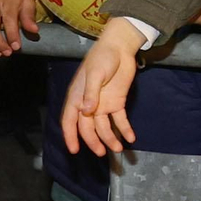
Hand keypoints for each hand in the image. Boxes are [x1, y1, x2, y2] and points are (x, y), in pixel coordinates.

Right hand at [61, 18, 144, 155]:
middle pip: (88, 128)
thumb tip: (86, 111)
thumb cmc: (102, 58)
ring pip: (104, 127)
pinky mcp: (117, 102)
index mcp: (77, 98)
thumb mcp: (94, 73)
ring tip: (117, 149)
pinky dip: (124, 129)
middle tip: (102, 153)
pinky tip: (130, 138)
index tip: (74, 150)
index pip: (70, 122)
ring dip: (110, 138)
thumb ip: (91, 93)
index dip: (70, 136)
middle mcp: (88, 105)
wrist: (120, 48)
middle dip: (94, 141)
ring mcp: (103, 105)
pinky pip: (120, 119)